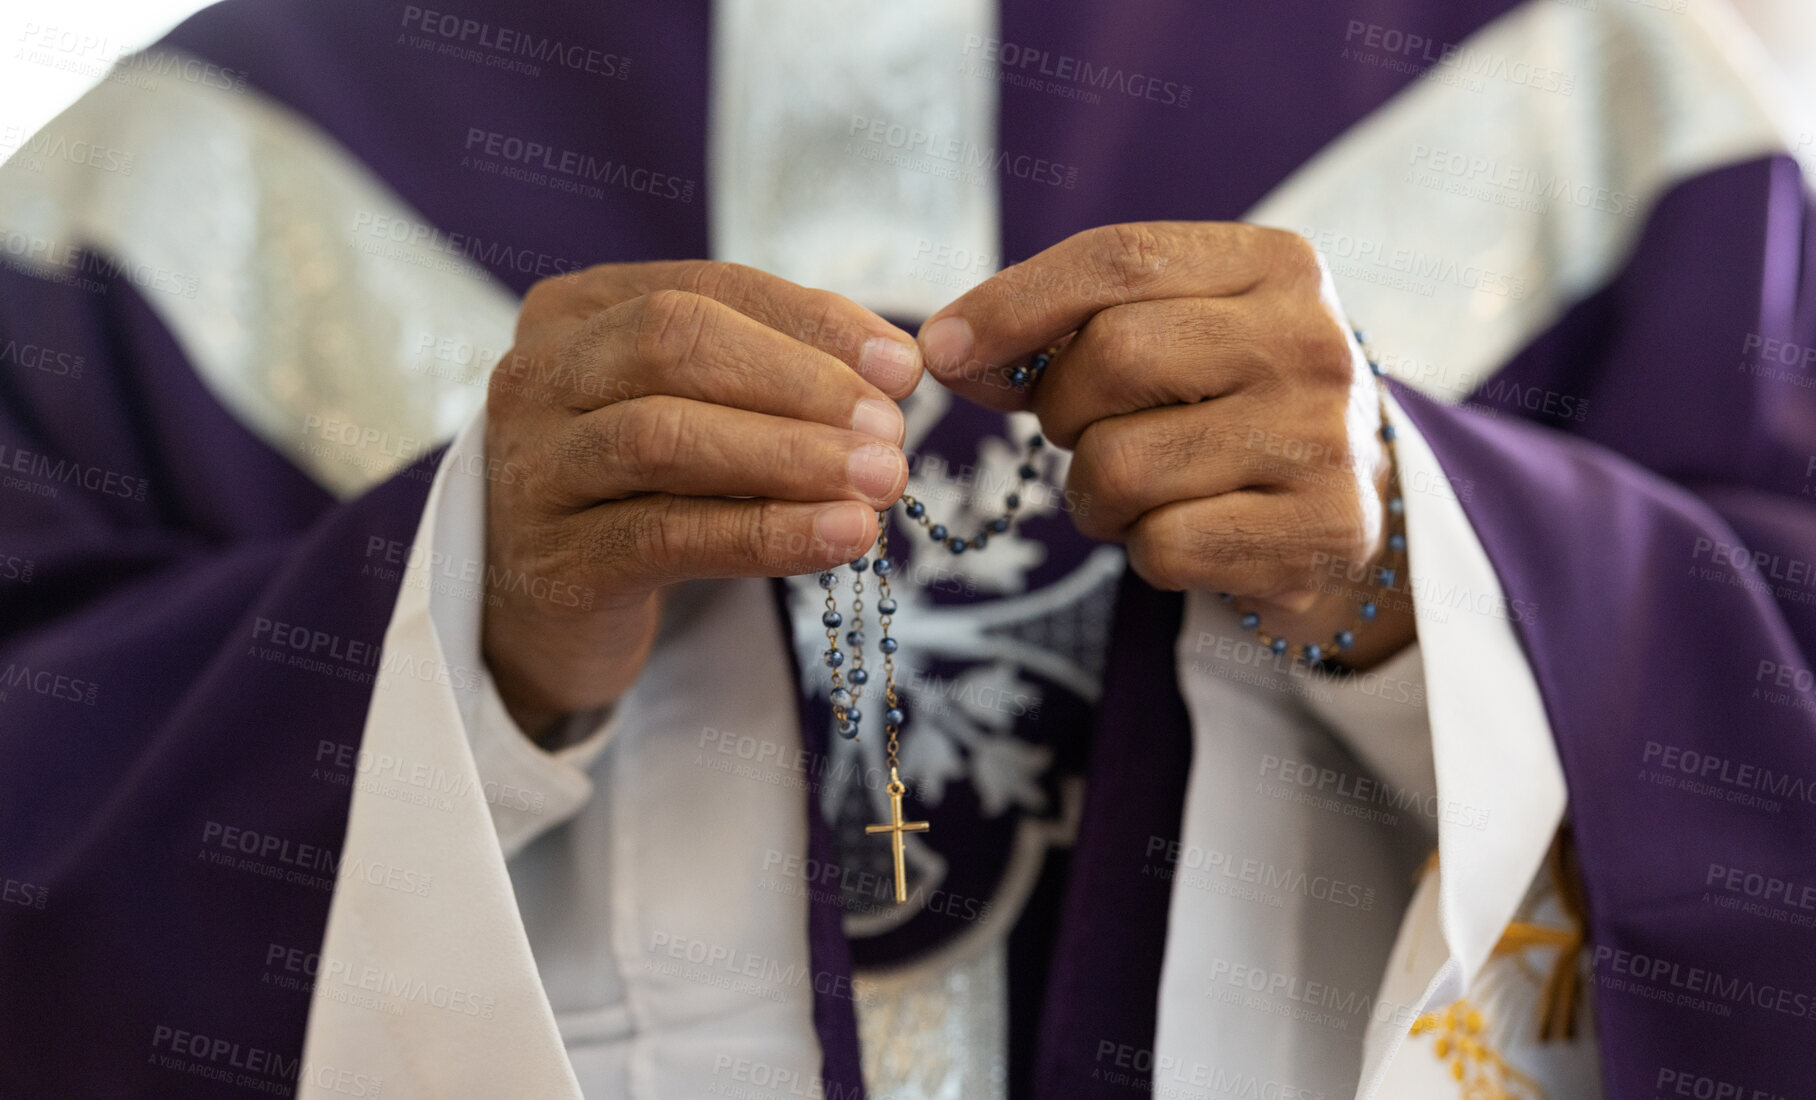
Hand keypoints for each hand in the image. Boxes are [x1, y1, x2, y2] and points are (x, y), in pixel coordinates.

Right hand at [484, 261, 922, 735]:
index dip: (812, 321)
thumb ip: (773, 374)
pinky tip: (840, 536)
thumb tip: (897, 365)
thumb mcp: (697, 413)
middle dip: (801, 383)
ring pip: (666, 438)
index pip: (706, 289)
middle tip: (892, 431)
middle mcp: (536, 374)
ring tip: (881, 483)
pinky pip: (667, 535)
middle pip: (675, 344)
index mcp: (576, 311)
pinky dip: (766, 534)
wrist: (549, 613)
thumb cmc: (639, 492)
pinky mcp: (553, 562)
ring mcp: (532, 468)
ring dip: (790, 456)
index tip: (903, 367)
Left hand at [917, 222, 1412, 666]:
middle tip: (1082, 430)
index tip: (942, 350)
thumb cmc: (1231, 405)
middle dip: (1061, 408)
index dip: (1013, 304)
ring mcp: (1326, 439)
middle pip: (1112, 360)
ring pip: (1121, 466)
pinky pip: (1161, 546)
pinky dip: (1142, 549)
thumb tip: (948, 352)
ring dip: (1093, 492)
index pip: (1118, 260)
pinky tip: (1185, 530)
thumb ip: (1069, 330)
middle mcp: (1313, 341)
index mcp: (1278, 264)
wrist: (1356, 504)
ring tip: (1139, 487)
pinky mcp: (1322, 531)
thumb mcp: (1176, 335)